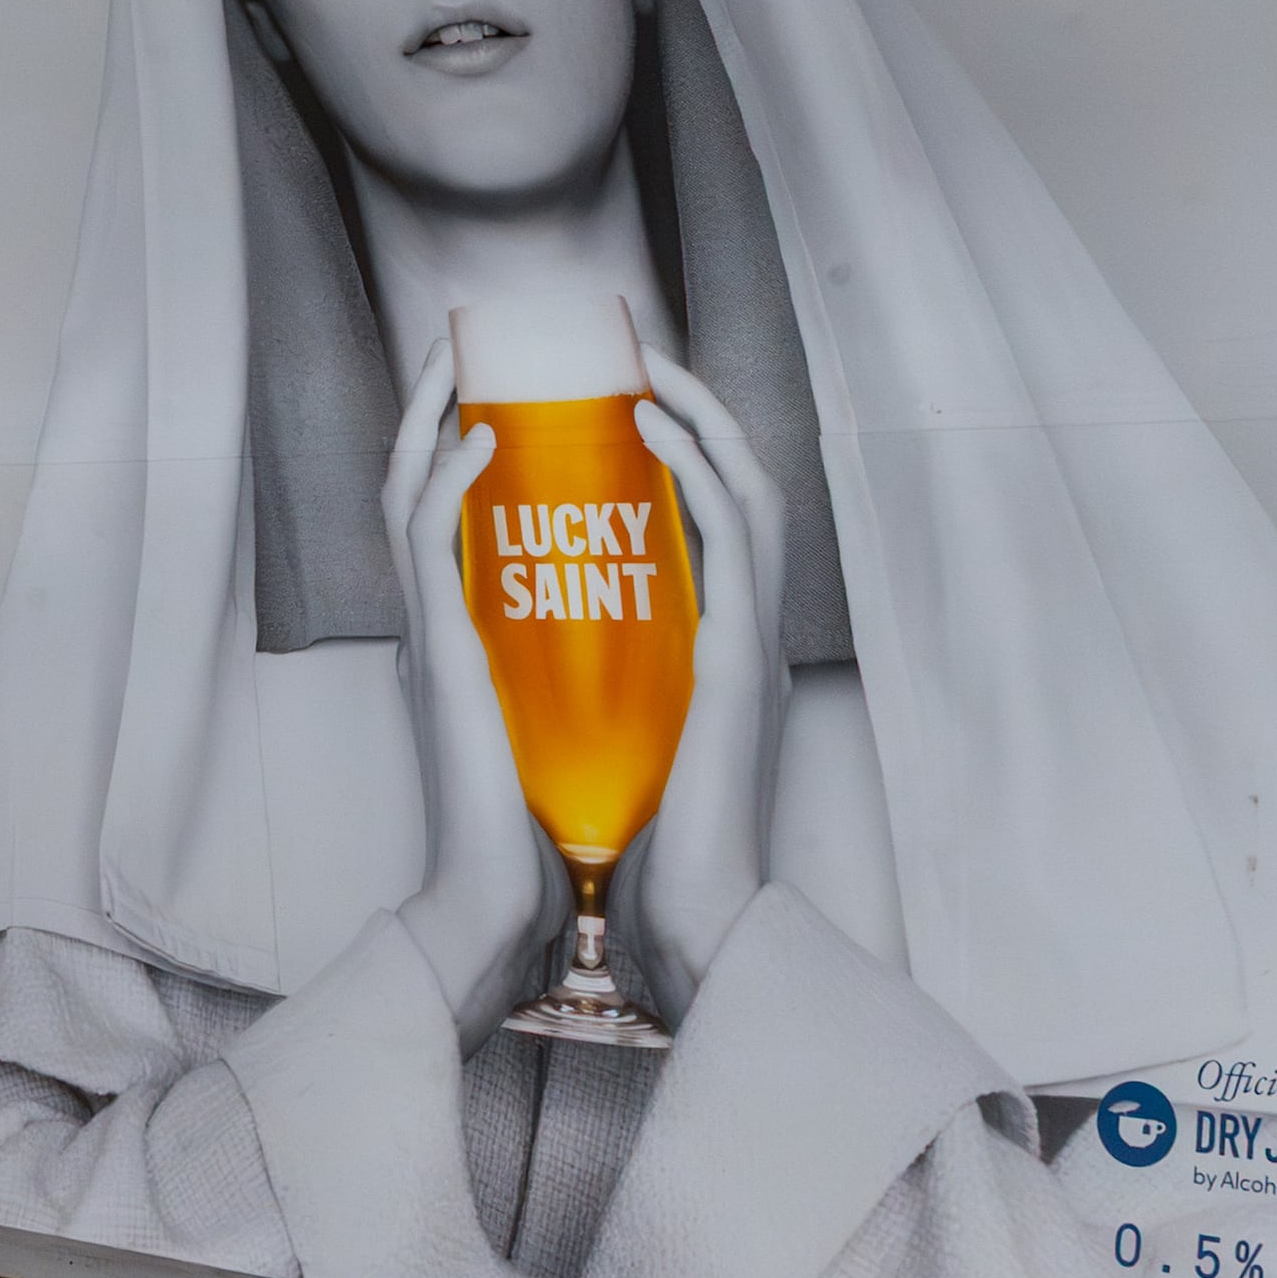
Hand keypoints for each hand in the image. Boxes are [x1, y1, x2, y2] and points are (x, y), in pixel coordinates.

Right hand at [382, 341, 548, 1042]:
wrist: (514, 907)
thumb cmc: (551, 841)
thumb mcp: (575, 728)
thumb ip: (584, 678)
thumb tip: (642, 636)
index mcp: (469, 639)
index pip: (459, 516)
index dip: (474, 445)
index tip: (521, 388)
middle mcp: (439, 625)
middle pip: (416, 483)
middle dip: (437, 404)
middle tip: (469, 342)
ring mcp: (429, 635)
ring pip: (405, 491)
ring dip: (428, 412)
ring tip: (462, 356)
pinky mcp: (437, 651)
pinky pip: (425, 537)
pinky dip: (446, 474)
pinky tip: (483, 431)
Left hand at [626, 355, 787, 1004]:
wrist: (678, 922)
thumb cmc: (633, 854)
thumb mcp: (612, 743)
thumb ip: (594, 688)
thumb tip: (522, 639)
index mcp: (715, 658)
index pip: (713, 527)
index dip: (683, 456)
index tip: (626, 405)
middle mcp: (745, 640)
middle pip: (745, 489)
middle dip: (701, 412)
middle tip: (642, 355)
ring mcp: (753, 646)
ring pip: (753, 491)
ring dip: (704, 417)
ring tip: (649, 366)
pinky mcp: (740, 661)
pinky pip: (734, 535)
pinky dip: (699, 469)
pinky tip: (655, 428)